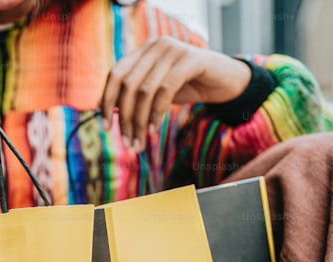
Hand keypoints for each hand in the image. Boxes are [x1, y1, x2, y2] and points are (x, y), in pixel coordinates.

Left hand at [100, 38, 251, 151]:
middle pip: (128, 84)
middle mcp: (155, 46)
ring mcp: (173, 49)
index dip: (107, 101)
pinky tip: (154, 130)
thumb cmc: (189, 87)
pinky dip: (156, 114)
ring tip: (140, 143)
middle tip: (127, 143)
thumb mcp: (157, 92)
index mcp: (143, 51)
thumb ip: (135, 97)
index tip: (106, 128)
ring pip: (144, 90)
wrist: (227, 82)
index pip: (115, 74)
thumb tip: (108, 112)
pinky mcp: (190, 60)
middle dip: (124, 118)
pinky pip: (165, 90)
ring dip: (139, 121)